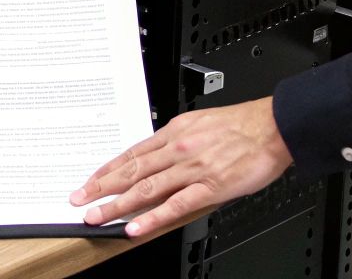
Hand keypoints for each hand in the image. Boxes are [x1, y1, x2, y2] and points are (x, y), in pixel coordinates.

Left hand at [68, 96, 292, 238]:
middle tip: (79, 200)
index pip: (131, 153)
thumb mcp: (199, 123)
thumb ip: (177, 141)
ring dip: (118, 204)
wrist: (273, 126)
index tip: (89, 181)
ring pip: (146, 188)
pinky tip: (136, 227)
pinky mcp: (210, 186)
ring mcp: (192, 169)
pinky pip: (176, 205)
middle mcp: (177, 149)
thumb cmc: (241, 125)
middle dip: (101, 187)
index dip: (107, 170)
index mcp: (174, 133)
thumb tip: (158, 155)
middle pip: (131, 170)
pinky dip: (153, 218)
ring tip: (97, 216)